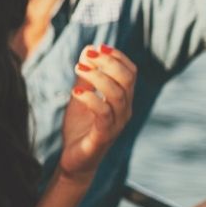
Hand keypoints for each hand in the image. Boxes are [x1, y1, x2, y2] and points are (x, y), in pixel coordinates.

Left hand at [57, 45, 136, 183]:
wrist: (74, 160)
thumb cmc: (81, 126)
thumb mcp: (82, 95)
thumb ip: (86, 75)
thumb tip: (89, 48)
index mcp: (122, 99)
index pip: (131, 72)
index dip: (118, 56)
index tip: (98, 46)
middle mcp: (124, 110)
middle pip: (128, 80)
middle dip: (110, 63)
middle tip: (88, 54)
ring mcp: (116, 124)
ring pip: (118, 95)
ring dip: (98, 78)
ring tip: (78, 67)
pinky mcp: (103, 137)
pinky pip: (104, 115)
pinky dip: (91, 99)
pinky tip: (75, 91)